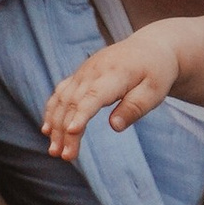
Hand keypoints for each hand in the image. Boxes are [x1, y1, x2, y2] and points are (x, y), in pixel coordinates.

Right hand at [43, 26, 183, 161]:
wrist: (150, 47)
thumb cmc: (155, 72)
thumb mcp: (154, 92)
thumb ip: (134, 108)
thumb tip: (114, 126)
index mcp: (116, 74)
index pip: (93, 95)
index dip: (81, 114)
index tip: (72, 132)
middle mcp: (94, 71)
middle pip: (74, 102)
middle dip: (66, 130)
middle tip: (65, 157)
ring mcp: (84, 71)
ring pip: (63, 98)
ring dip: (55, 124)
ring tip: (54, 151)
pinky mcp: (80, 75)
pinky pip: (61, 92)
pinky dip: (52, 111)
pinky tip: (48, 130)